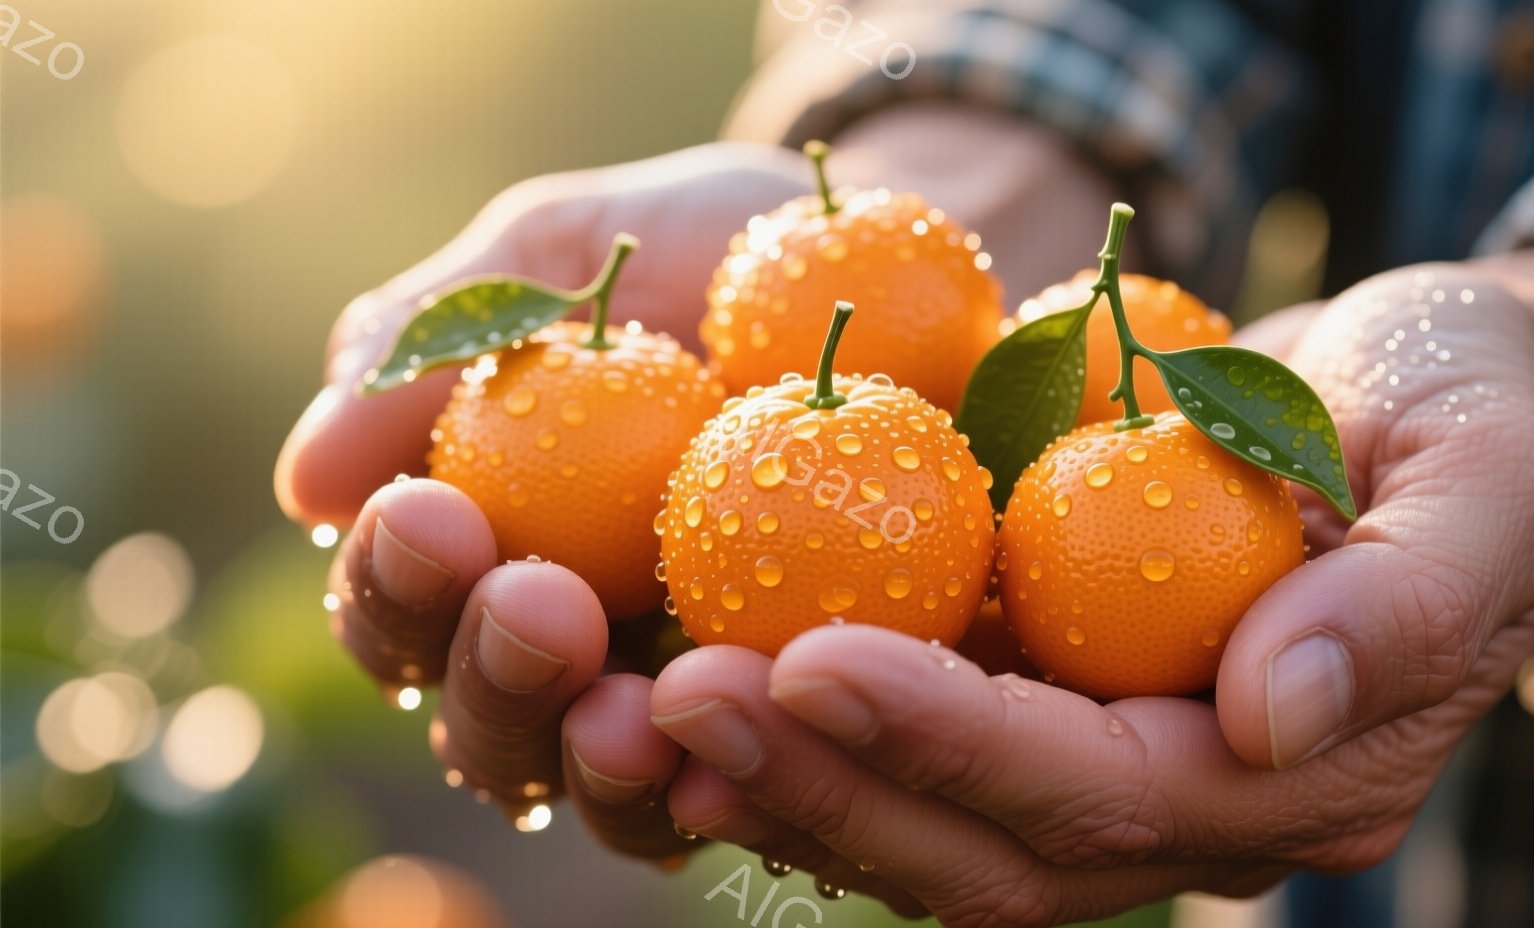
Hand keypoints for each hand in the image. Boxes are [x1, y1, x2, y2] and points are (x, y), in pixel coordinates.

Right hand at [273, 142, 807, 856]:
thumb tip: (308, 481)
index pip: (400, 607)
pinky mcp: (796, 718)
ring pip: (600, 786)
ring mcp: (679, 700)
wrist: (880, 264)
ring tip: (623, 709)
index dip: (390, 583)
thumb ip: (439, 339)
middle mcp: (566, 652)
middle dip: (490, 678)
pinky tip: (744, 738)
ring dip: (594, 759)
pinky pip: (753, 785)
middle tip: (533, 604)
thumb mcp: (559, 258)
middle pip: (483, 726)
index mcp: (482, 554)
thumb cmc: (694, 252)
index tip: (427, 514)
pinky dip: (736, 778)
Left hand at [647, 261, 1533, 925]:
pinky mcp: (1044, 712)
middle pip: (983, 849)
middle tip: (674, 698)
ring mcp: (1106, 772)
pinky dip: (798, 737)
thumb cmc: (1463, 411)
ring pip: (923, 832)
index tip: (809, 661)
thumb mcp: (1484, 472)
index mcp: (1297, 774)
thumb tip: (1269, 712)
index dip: (952, 742)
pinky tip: (690, 676)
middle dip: (825, 783)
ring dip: (780, 778)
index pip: (1100, 790)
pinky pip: (906, 762)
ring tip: (644, 703)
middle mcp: (1188, 812)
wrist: (1420, 401)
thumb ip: (1407, 601)